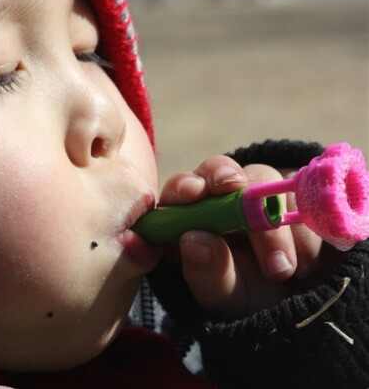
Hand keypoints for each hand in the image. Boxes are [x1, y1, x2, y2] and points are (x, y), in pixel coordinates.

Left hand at [159, 155, 344, 319]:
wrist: (296, 314)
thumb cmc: (244, 303)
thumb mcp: (223, 298)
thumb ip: (206, 272)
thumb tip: (194, 238)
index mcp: (189, 219)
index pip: (180, 188)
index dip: (186, 186)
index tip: (196, 193)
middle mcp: (221, 198)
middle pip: (224, 173)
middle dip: (242, 199)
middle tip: (258, 222)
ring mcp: (260, 194)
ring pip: (266, 181)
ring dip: (277, 227)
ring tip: (284, 270)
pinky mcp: (298, 198)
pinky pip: (304, 197)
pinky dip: (307, 230)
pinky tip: (307, 265)